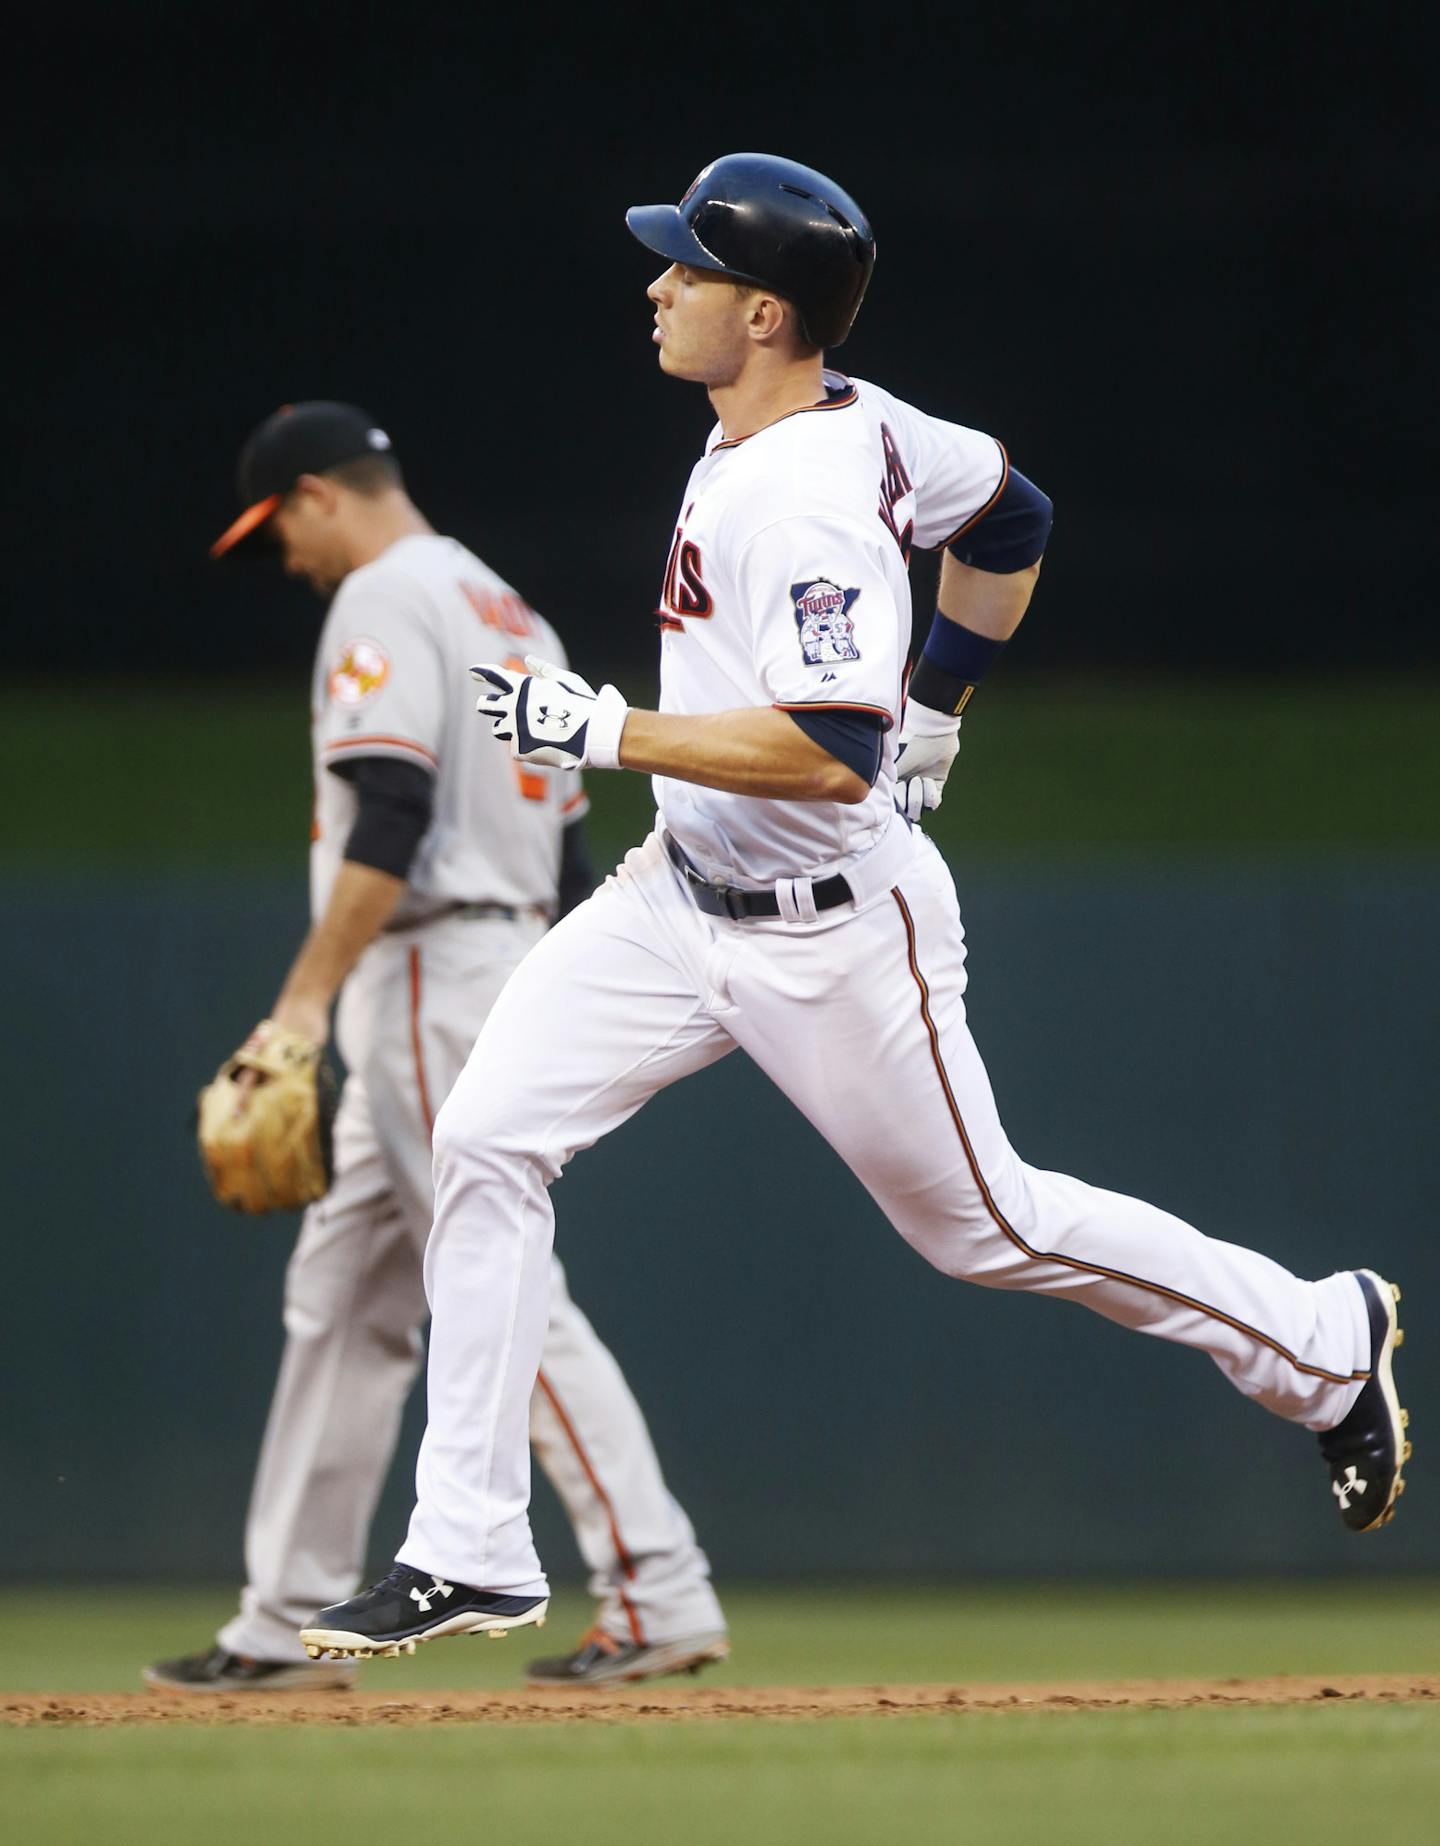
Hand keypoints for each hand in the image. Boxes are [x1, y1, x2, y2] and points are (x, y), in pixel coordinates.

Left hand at [471, 655, 628, 769]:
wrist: (594, 734)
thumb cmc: (583, 703)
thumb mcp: (565, 680)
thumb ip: (543, 671)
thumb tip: (528, 659)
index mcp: (523, 687)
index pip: (494, 676)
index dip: (482, 672)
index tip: (472, 671)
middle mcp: (513, 706)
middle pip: (486, 704)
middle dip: (486, 703)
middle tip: (488, 703)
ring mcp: (514, 729)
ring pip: (498, 728)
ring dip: (506, 727)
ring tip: (524, 728)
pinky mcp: (519, 749)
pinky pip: (515, 747)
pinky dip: (526, 746)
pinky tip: (541, 744)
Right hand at [894, 702, 961, 821]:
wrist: (932, 736)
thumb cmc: (909, 747)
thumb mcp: (891, 768)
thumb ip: (883, 786)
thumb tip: (876, 802)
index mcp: (891, 784)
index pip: (891, 808)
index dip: (895, 802)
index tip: (897, 788)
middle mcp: (904, 789)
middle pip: (905, 812)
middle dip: (908, 799)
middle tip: (910, 781)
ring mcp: (920, 790)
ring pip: (919, 811)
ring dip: (919, 795)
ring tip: (920, 779)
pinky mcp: (936, 788)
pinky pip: (933, 804)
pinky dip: (930, 793)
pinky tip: (929, 779)